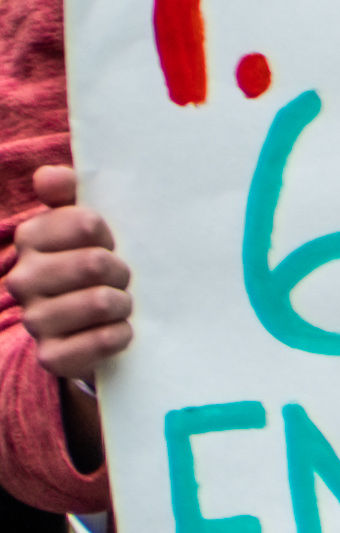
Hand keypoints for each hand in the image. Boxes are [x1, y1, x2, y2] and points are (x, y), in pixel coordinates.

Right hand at [9, 165, 125, 388]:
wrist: (97, 320)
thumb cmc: (96, 257)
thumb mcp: (90, 222)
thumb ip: (72, 191)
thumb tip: (47, 176)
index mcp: (32, 238)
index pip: (85, 223)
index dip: (109, 233)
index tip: (111, 242)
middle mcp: (23, 278)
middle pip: (94, 263)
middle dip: (121, 270)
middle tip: (123, 277)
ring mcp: (34, 319)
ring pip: (97, 303)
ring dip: (123, 303)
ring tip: (123, 302)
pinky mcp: (51, 356)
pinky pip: (91, 345)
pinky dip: (116, 336)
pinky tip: (122, 330)